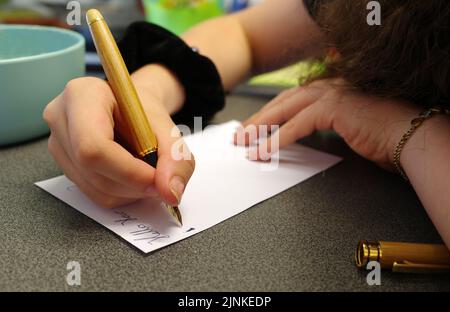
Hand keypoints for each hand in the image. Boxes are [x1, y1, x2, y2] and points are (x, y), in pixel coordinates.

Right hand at [43, 76, 193, 207]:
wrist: (132, 109)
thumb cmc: (145, 113)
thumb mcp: (169, 128)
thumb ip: (176, 157)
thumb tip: (170, 192)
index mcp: (82, 95)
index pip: (93, 146)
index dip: (127, 171)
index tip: (156, 179)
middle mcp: (61, 117)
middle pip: (92, 169)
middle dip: (133, 184)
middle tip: (160, 179)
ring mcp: (57, 143)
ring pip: (94, 188)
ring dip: (130, 191)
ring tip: (147, 172)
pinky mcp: (64, 164)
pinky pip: (93, 195)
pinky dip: (121, 194)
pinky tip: (132, 176)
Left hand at [234, 79, 420, 169]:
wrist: (407, 135)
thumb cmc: (380, 135)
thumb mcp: (341, 128)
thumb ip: (320, 127)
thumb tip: (296, 135)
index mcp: (328, 89)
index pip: (289, 101)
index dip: (267, 114)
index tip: (251, 128)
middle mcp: (327, 87)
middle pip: (281, 103)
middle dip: (258, 120)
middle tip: (240, 136)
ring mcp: (330, 94)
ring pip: (284, 111)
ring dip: (261, 129)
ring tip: (245, 143)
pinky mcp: (333, 107)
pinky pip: (296, 125)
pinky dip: (277, 140)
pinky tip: (263, 151)